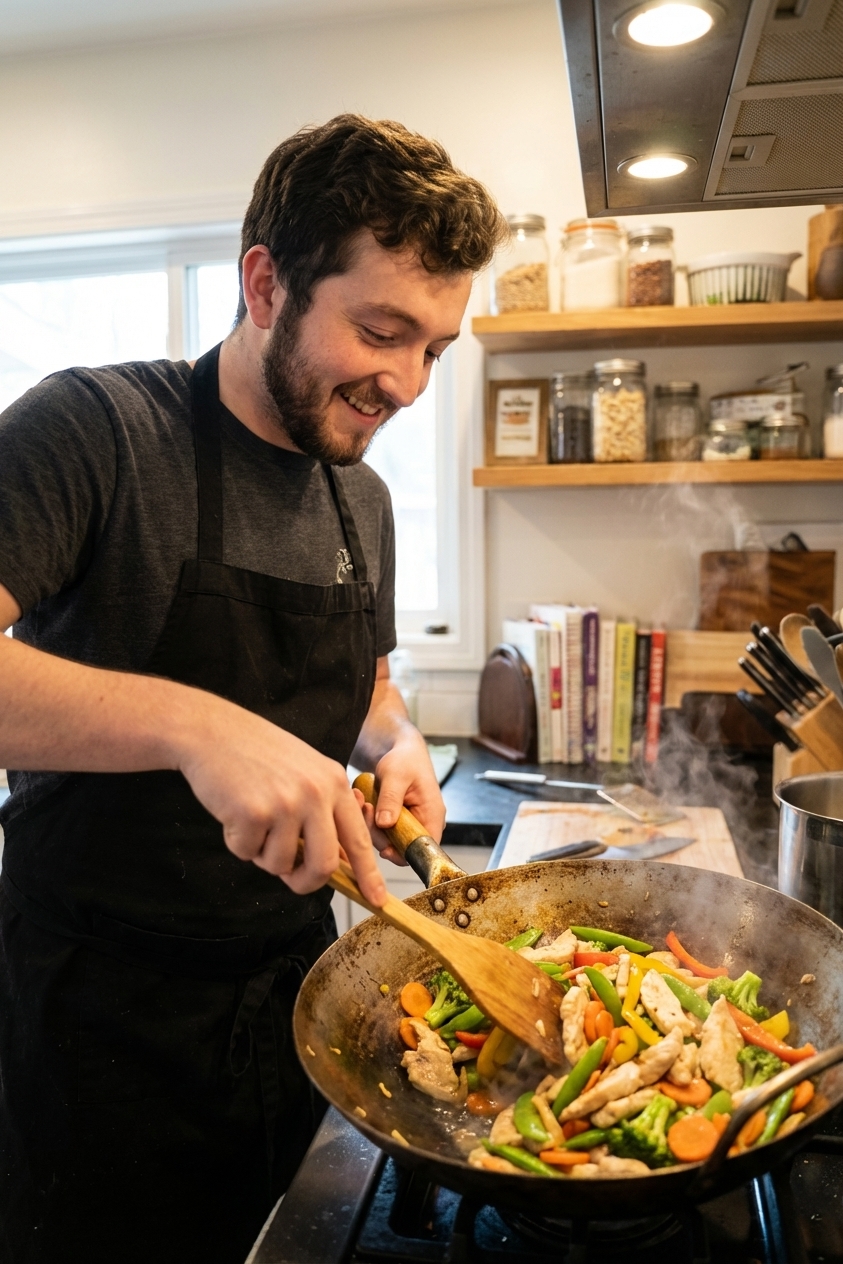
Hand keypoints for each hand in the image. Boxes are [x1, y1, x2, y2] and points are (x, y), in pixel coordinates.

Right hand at [176, 696, 386, 905]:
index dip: (368, 874)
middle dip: (305, 882)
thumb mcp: (306, 771)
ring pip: (280, 864)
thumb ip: (323, 811)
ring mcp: (285, 803)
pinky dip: (237, 842)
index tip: (377, 899)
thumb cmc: (258, 753)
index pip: (358, 838)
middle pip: (323, 866)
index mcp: (334, 783)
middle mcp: (316, 793)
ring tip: (252, 819)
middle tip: (290, 878)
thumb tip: (332, 863)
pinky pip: (247, 853)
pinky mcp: (253, 813)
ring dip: (262, 854)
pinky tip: (233, 811)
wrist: (213, 731)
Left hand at [360, 723, 444, 863]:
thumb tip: (385, 824)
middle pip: (401, 847)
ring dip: (371, 825)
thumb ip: (391, 799)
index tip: (382, 847)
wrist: (399, 750)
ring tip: (362, 800)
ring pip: (387, 840)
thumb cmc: (404, 759)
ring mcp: (409, 824)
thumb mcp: (396, 775)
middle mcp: (423, 823)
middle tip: (365, 808)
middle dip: (379, 833)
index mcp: (432, 815)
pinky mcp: (396, 822)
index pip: (423, 849)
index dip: (403, 854)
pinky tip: (362, 802)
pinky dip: (369, 820)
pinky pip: (381, 831)